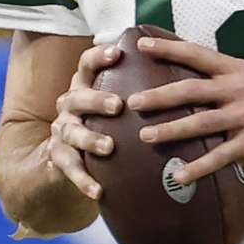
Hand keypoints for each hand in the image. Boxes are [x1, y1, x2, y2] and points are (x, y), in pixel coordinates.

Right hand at [48, 42, 123, 199]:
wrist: (70, 155)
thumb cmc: (107, 119)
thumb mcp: (117, 100)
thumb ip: (138, 86)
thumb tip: (184, 69)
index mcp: (85, 85)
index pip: (87, 65)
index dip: (99, 56)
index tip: (117, 52)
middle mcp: (70, 104)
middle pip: (78, 97)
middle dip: (96, 100)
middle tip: (118, 105)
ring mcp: (62, 131)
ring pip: (71, 132)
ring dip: (90, 140)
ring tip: (109, 147)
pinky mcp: (59, 157)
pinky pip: (69, 169)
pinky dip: (83, 180)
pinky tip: (98, 191)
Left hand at [128, 36, 243, 182]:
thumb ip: (229, 84)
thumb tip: (195, 87)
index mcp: (239, 71)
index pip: (199, 55)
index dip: (170, 49)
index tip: (143, 46)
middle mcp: (240, 88)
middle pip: (191, 89)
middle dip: (159, 95)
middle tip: (132, 102)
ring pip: (201, 121)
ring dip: (171, 129)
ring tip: (146, 136)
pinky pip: (221, 155)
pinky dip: (198, 167)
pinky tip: (180, 176)